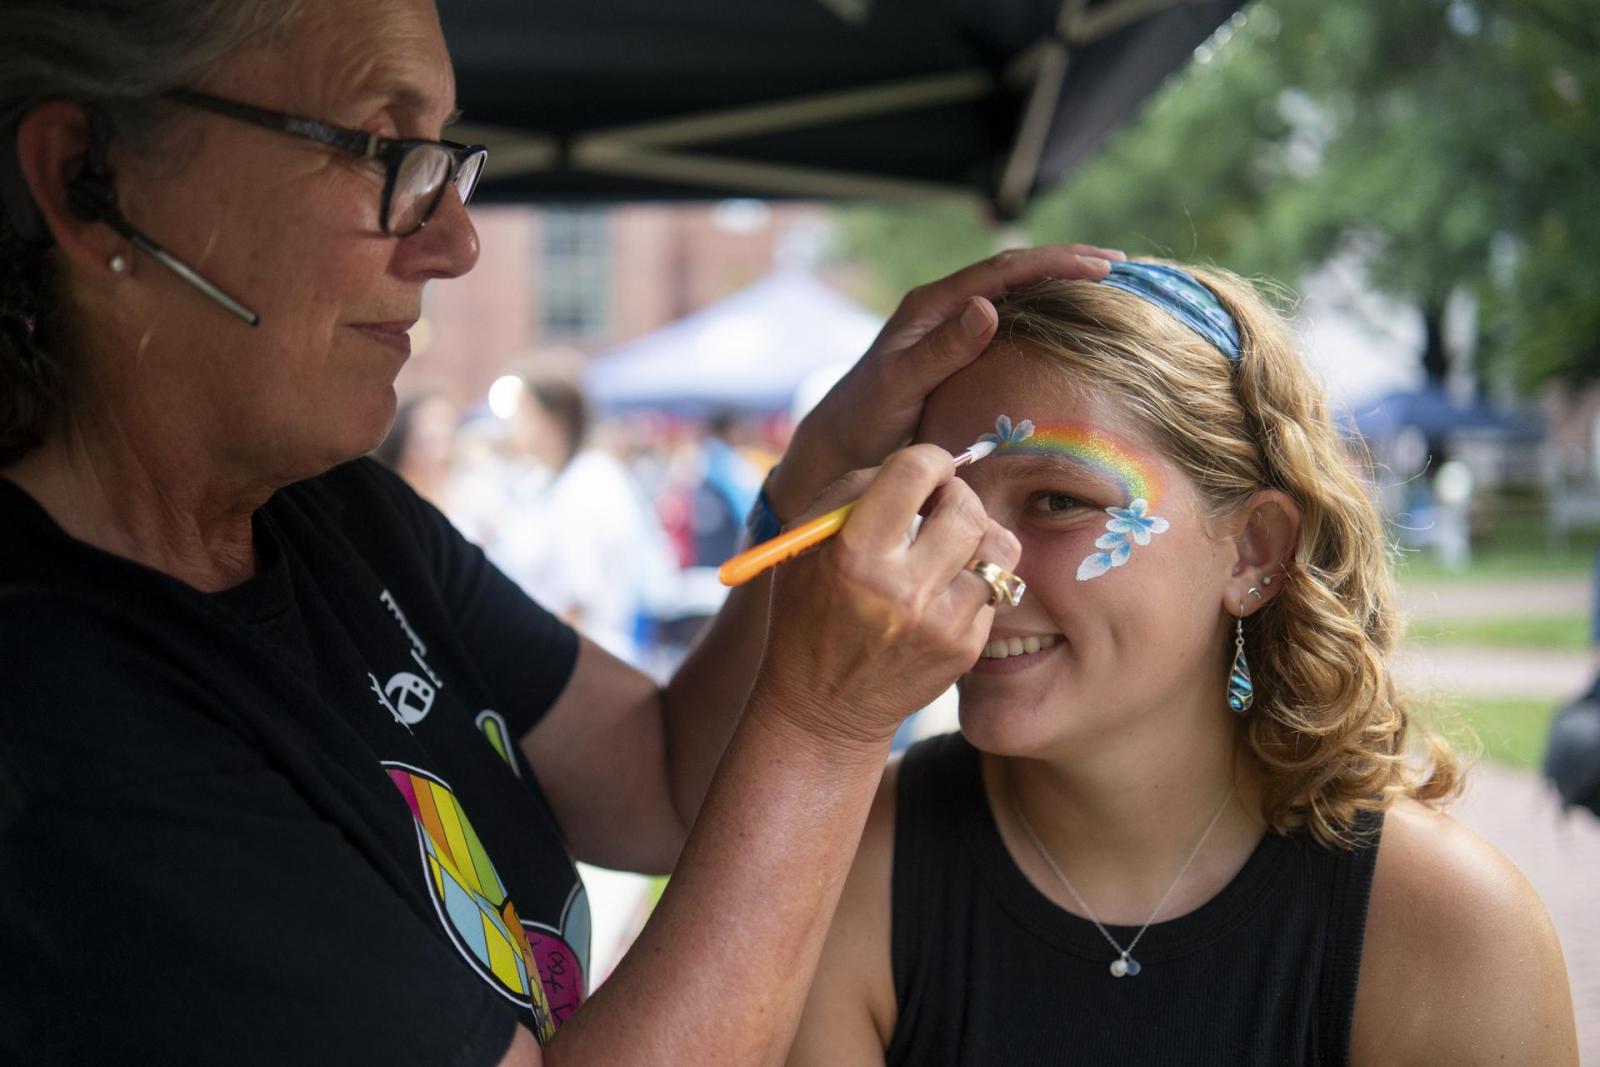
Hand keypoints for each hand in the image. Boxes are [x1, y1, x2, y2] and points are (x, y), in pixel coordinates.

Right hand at [753, 444, 1021, 748]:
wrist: (823, 709)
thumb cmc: (807, 614)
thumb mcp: (801, 545)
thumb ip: (851, 492)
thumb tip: (918, 465)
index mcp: (854, 556)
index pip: (914, 473)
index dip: (928, 460)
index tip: (926, 469)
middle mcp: (902, 590)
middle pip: (967, 507)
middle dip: (955, 496)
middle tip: (938, 506)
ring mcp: (940, 624)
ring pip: (997, 547)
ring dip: (977, 535)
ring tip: (950, 543)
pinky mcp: (964, 649)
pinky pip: (994, 589)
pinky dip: (973, 580)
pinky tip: (944, 591)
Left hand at [768, 243, 1123, 516]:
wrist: (837, 448)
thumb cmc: (862, 419)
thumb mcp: (900, 384)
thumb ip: (942, 349)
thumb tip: (989, 307)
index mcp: (931, 305)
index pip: (1004, 270)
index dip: (1055, 263)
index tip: (1103, 266)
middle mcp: (944, 310)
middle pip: (1015, 274)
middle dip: (1067, 265)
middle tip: (1121, 268)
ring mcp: (952, 331)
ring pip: (1015, 298)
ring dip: (1059, 289)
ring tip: (1107, 288)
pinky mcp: (958, 356)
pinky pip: (1009, 328)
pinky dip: (1044, 320)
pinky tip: (1070, 330)